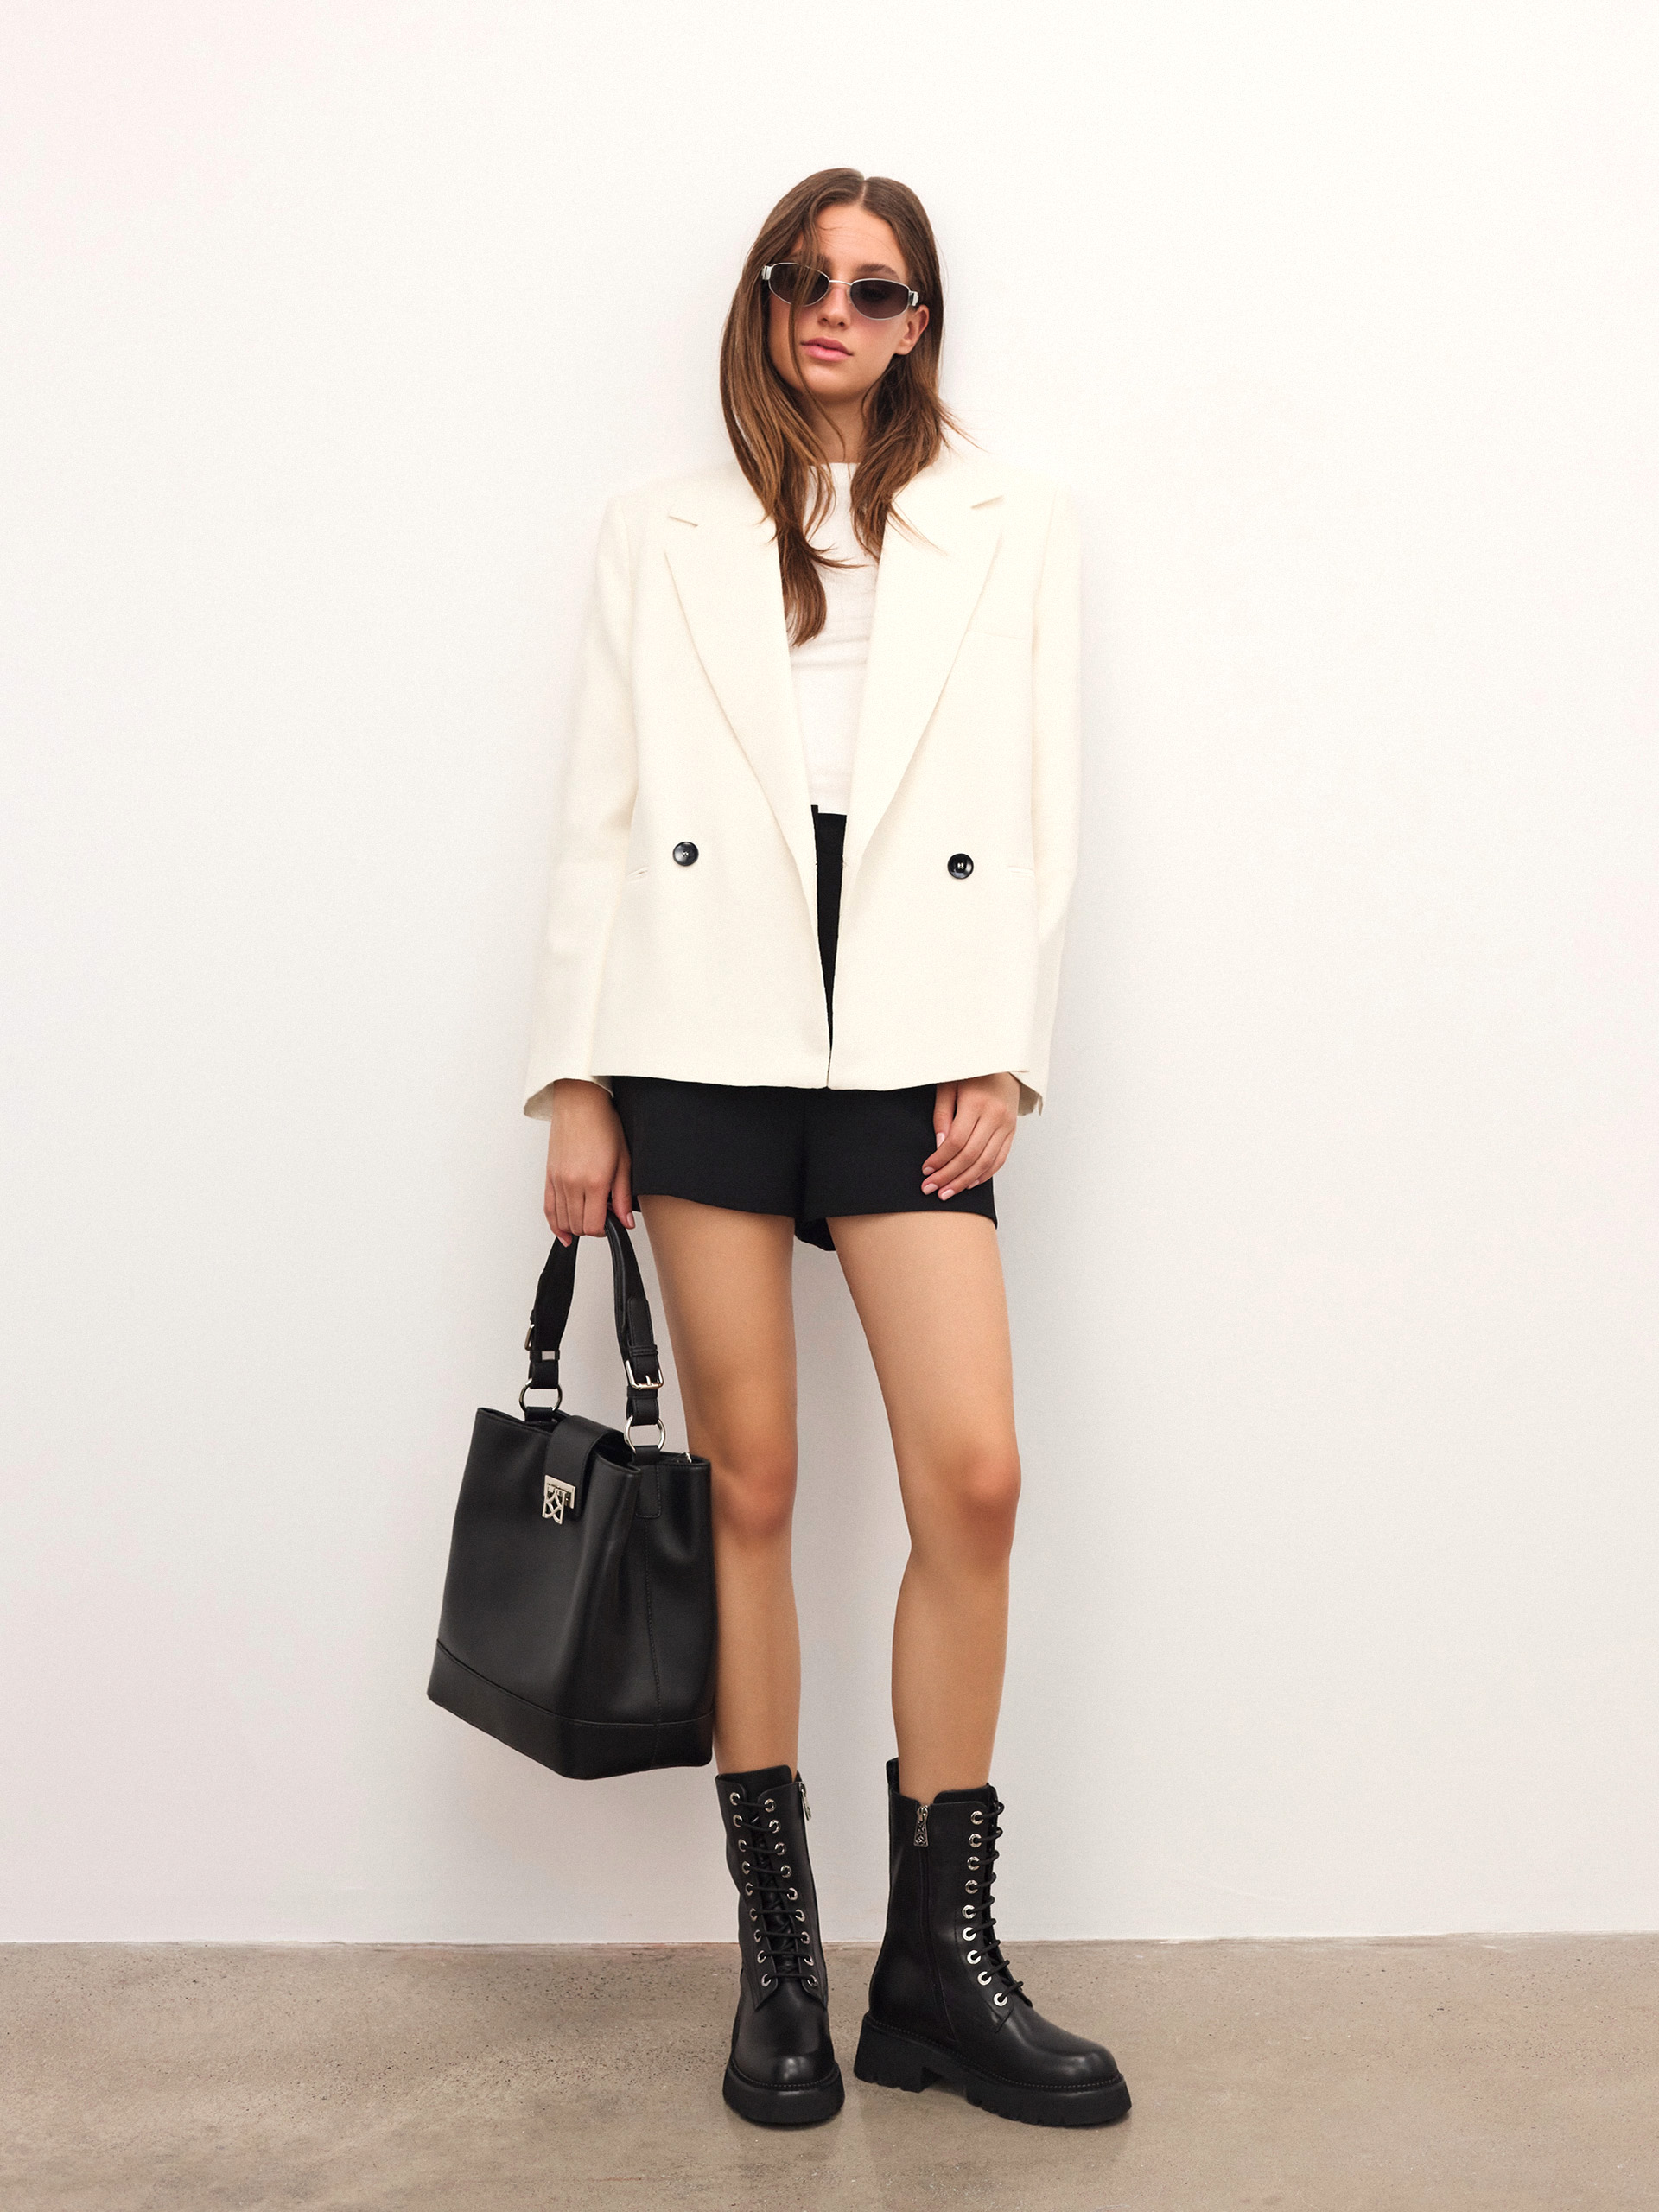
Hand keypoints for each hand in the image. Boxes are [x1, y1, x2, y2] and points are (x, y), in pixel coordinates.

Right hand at [545, 1079, 634, 1244]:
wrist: (580, 1105)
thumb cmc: (603, 1125)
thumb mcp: (623, 1161)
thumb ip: (623, 1196)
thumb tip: (626, 1221)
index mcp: (595, 1182)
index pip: (593, 1226)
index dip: (603, 1231)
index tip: (611, 1224)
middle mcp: (573, 1184)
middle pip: (577, 1226)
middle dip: (591, 1228)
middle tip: (602, 1218)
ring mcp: (558, 1181)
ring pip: (562, 1221)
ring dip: (574, 1227)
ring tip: (586, 1219)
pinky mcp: (548, 1177)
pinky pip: (548, 1209)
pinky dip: (555, 1224)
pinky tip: (563, 1232)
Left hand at [923, 1074, 1019, 1198]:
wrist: (1004, 1064)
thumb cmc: (971, 1073)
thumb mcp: (949, 1085)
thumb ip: (942, 1115)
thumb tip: (939, 1146)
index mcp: (977, 1103)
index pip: (956, 1141)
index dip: (940, 1159)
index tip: (926, 1171)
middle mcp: (995, 1116)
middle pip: (970, 1155)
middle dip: (949, 1176)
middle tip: (931, 1189)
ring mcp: (1007, 1125)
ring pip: (986, 1162)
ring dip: (965, 1181)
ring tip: (947, 1193)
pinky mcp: (1012, 1131)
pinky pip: (1000, 1159)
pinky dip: (985, 1175)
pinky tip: (969, 1184)